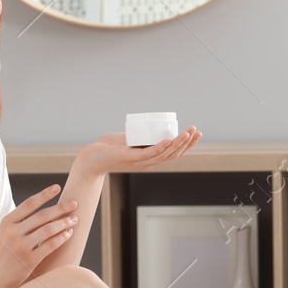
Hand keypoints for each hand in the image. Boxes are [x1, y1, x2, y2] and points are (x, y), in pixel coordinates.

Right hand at [0, 184, 79, 287]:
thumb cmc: (0, 255)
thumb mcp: (4, 234)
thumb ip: (20, 223)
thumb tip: (44, 212)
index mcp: (7, 222)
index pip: (29, 204)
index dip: (44, 194)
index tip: (57, 187)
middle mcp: (13, 232)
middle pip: (42, 215)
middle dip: (61, 207)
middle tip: (74, 202)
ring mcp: (21, 246)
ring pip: (48, 229)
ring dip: (64, 222)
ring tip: (74, 219)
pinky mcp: (29, 260)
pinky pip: (50, 245)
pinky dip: (62, 238)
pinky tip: (69, 233)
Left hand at [76, 126, 200, 177]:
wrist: (90, 158)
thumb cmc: (108, 149)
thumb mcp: (129, 140)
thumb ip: (138, 136)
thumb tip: (148, 124)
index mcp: (150, 159)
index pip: (174, 153)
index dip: (187, 145)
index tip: (196, 133)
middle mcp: (148, 163)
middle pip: (173, 154)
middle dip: (187, 143)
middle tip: (196, 130)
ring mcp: (139, 162)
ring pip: (164, 154)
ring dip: (178, 143)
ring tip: (187, 133)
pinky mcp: (130, 158)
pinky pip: (148, 153)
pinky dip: (160, 147)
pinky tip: (168, 140)